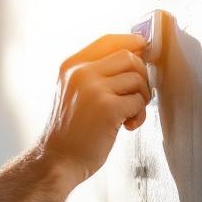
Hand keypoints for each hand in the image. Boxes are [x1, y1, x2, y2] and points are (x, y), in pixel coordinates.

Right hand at [38, 33, 150, 185]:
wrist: (57, 160)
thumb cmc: (69, 131)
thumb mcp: (72, 91)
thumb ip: (94, 73)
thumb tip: (134, 56)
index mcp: (70, 66)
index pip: (108, 40)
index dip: (131, 41)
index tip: (144, 48)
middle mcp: (81, 72)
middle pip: (129, 57)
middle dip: (139, 77)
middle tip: (133, 97)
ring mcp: (93, 89)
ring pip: (137, 79)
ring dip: (140, 99)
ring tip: (127, 116)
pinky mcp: (107, 108)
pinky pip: (139, 101)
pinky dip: (139, 115)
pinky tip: (127, 126)